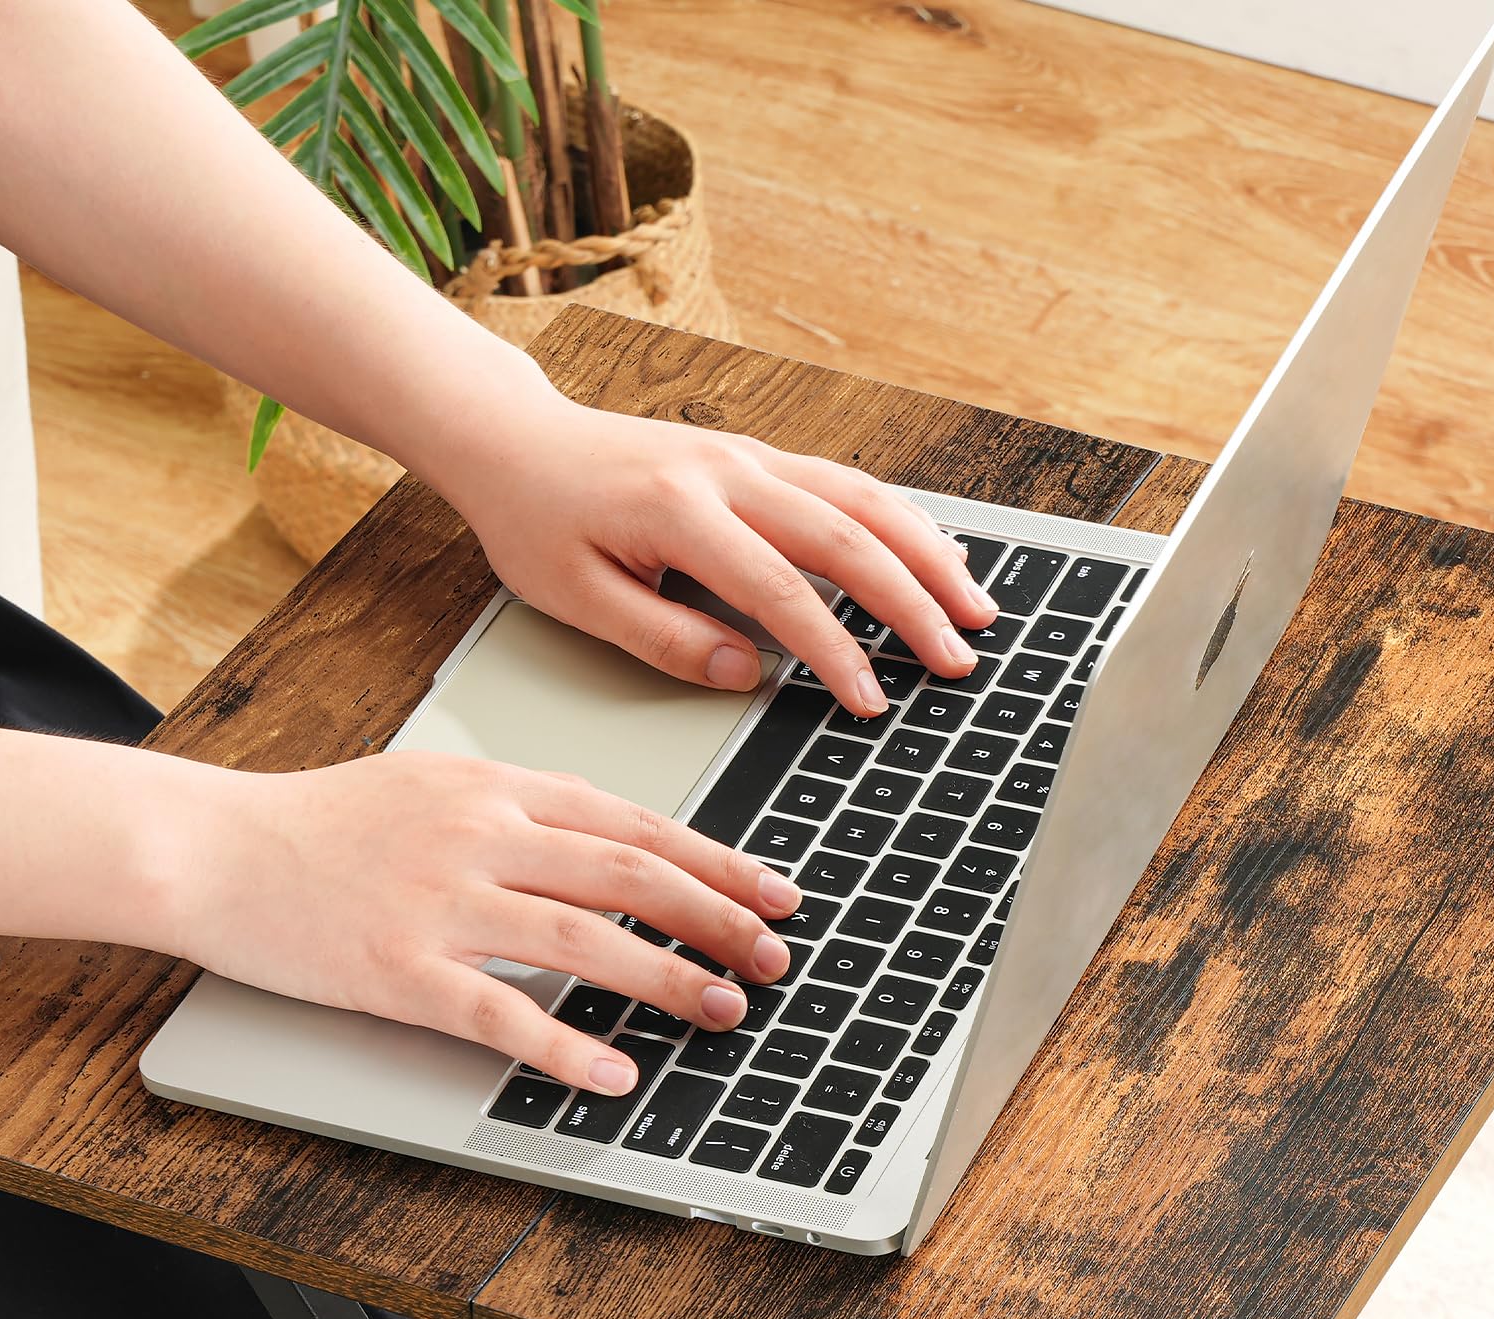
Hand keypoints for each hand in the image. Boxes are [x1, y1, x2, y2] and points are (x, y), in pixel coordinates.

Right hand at [178, 752, 800, 1094]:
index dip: (717, 860)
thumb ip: (525, 807)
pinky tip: (613, 1070)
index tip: (775, 888)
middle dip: (717, 916)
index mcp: (499, 788)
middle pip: (629, 874)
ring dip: (665, 977)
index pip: (635, 821)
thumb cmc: (325, 818)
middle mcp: (482, 835)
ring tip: (724, 1008)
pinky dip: (562, 1044)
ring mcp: (440, 902)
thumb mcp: (436, 782)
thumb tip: (617, 840)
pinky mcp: (395, 969)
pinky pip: (497, 1012)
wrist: (214, 845)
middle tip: (775, 954)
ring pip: (581, 939)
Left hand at [439, 391, 999, 715]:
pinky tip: (932, 550)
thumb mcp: (576, 596)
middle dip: (914, 602)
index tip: (871, 701)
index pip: (779, 591)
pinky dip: (899, 518)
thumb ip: (663, 638)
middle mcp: (728, 473)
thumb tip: (747, 673)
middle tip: (957, 658)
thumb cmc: (537, 520)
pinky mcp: (755, 456)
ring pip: (862, 499)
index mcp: (680, 511)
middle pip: (846, 536)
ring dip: (927, 553)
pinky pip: (844, 483)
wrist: (518, 441)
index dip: (834, 652)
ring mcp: (748, 457)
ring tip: (976, 605)